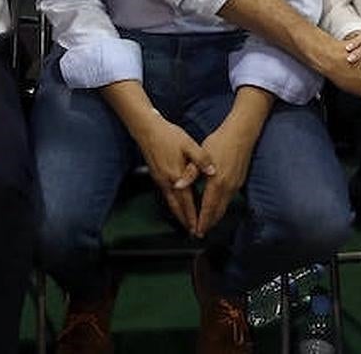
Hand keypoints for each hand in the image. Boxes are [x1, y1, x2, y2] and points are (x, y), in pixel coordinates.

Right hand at [132, 114, 215, 232]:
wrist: (147, 129)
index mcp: (177, 176)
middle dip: (185, 221)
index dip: (193, 216)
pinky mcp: (156, 175)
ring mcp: (160, 179)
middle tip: (193, 232)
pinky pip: (166, 195)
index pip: (187, 202)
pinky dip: (173, 204)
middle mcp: (167, 182)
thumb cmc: (169, 135)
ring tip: (186, 223)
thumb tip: (213, 171)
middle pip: (177, 207)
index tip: (198, 228)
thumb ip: (201, 159)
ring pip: (170, 202)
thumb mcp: (188, 144)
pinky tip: (177, 204)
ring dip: (178, 214)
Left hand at [194, 92, 270, 237]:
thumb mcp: (201, 155)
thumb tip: (178, 186)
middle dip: (209, 224)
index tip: (196, 231)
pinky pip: (229, 199)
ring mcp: (236, 185)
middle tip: (199, 233)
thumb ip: (189, 173)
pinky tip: (217, 207)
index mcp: (216, 182)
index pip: (208, 208)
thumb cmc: (220, 141)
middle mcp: (228, 187)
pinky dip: (222, 207)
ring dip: (215, 217)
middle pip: (218, 212)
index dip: (202, 221)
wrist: (242, 133)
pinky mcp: (240, 181)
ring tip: (207, 224)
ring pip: (225, 206)